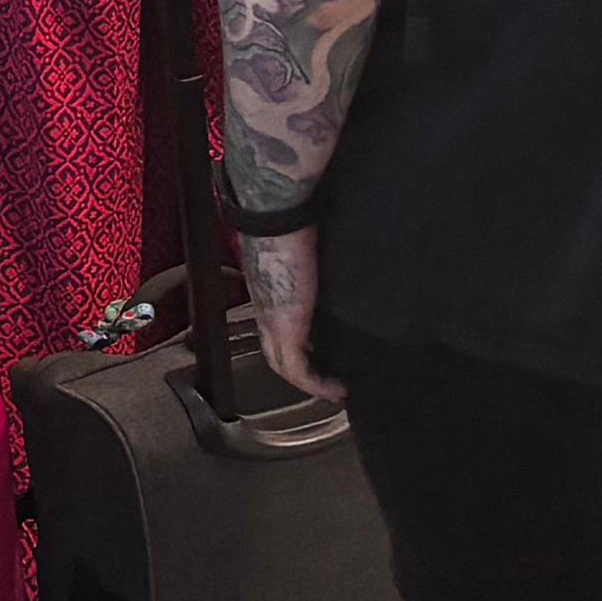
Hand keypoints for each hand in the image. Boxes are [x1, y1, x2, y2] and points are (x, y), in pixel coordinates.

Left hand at [243, 225, 337, 401]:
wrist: (276, 210)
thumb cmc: (291, 219)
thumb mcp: (305, 248)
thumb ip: (312, 262)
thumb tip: (334, 261)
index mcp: (268, 288)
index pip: (278, 326)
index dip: (299, 342)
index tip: (323, 352)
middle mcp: (265, 307)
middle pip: (277, 350)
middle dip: (303, 369)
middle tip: (330, 379)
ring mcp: (271, 319)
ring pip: (283, 364)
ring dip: (309, 381)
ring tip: (336, 389)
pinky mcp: (285, 326)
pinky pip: (297, 369)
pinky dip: (316, 384)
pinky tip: (336, 390)